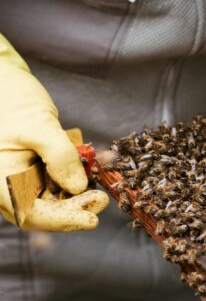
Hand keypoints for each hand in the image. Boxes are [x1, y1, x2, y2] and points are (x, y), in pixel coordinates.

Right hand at [0, 34, 108, 230]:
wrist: (2, 79)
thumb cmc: (11, 99)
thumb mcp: (39, 125)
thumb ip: (59, 156)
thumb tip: (78, 187)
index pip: (31, 215)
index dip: (63, 221)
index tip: (92, 220)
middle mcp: (6, 185)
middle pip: (43, 212)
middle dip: (74, 208)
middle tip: (101, 199)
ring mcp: (18, 178)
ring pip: (50, 200)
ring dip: (76, 195)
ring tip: (97, 184)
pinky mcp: (30, 169)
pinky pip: (52, 183)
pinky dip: (71, 179)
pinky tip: (86, 168)